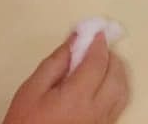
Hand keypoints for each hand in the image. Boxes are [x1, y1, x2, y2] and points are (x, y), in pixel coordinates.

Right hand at [3, 34, 128, 123]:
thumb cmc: (24, 121)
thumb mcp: (31, 89)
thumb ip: (55, 62)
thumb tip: (74, 40)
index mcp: (76, 98)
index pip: (97, 63)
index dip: (98, 44)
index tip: (97, 33)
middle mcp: (95, 110)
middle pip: (116, 76)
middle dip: (110, 57)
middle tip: (98, 47)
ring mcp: (102, 121)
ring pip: (123, 91)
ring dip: (117, 72)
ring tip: (103, 63)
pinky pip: (120, 104)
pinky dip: (117, 88)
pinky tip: (105, 83)